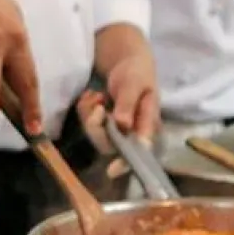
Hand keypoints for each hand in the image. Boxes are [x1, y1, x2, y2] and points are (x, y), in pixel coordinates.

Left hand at [78, 41, 160, 156]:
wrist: (128, 64)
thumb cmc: (137, 74)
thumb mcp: (134, 84)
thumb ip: (128, 103)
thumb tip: (123, 125)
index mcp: (148, 126)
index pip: (139, 151)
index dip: (125, 163)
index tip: (111, 171)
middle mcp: (132, 133)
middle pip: (109, 145)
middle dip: (96, 126)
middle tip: (97, 105)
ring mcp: (116, 130)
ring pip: (95, 135)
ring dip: (89, 114)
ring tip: (97, 96)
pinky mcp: (103, 124)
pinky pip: (87, 123)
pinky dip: (85, 108)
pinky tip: (94, 96)